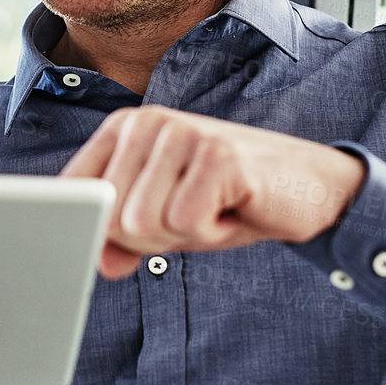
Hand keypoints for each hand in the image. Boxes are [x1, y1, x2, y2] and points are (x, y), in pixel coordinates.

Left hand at [61, 105, 365, 276]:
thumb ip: (122, 238)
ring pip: (142, 224)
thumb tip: (98, 263)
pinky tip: (233, 208)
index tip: (131, 232)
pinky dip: (212, 232)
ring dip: (182, 235)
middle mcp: (148, 122)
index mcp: (124, 128)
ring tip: (213, 208)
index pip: (75, 193)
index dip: (99, 229)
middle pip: (109, 218)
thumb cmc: (230, 200)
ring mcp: (183, 133)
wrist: (311, 186)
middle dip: (151, 237)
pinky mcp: (217, 155)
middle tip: (193, 214)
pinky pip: (185, 225)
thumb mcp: (165, 223)